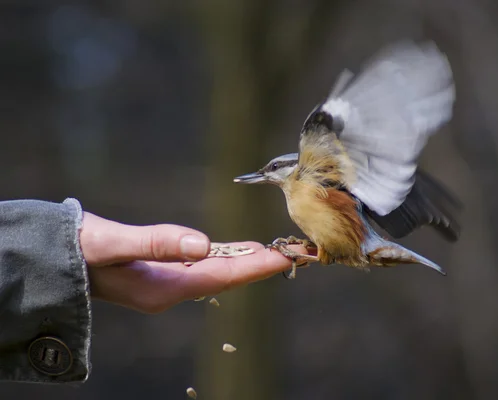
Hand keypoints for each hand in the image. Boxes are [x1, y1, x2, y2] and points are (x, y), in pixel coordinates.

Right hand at [80, 212, 305, 312]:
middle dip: (259, 266)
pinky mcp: (162, 274)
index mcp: (163, 289)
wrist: (56, 258)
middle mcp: (170, 290)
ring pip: (217, 272)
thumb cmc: (80, 250)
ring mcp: (166, 284)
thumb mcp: (114, 244)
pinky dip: (225, 257)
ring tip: (275, 250)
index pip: (220, 277)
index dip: (254, 267)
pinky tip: (239, 250)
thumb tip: (203, 244)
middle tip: (293, 253)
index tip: (284, 258)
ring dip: (245, 261)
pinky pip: (203, 267)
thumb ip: (156, 243)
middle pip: (225, 277)